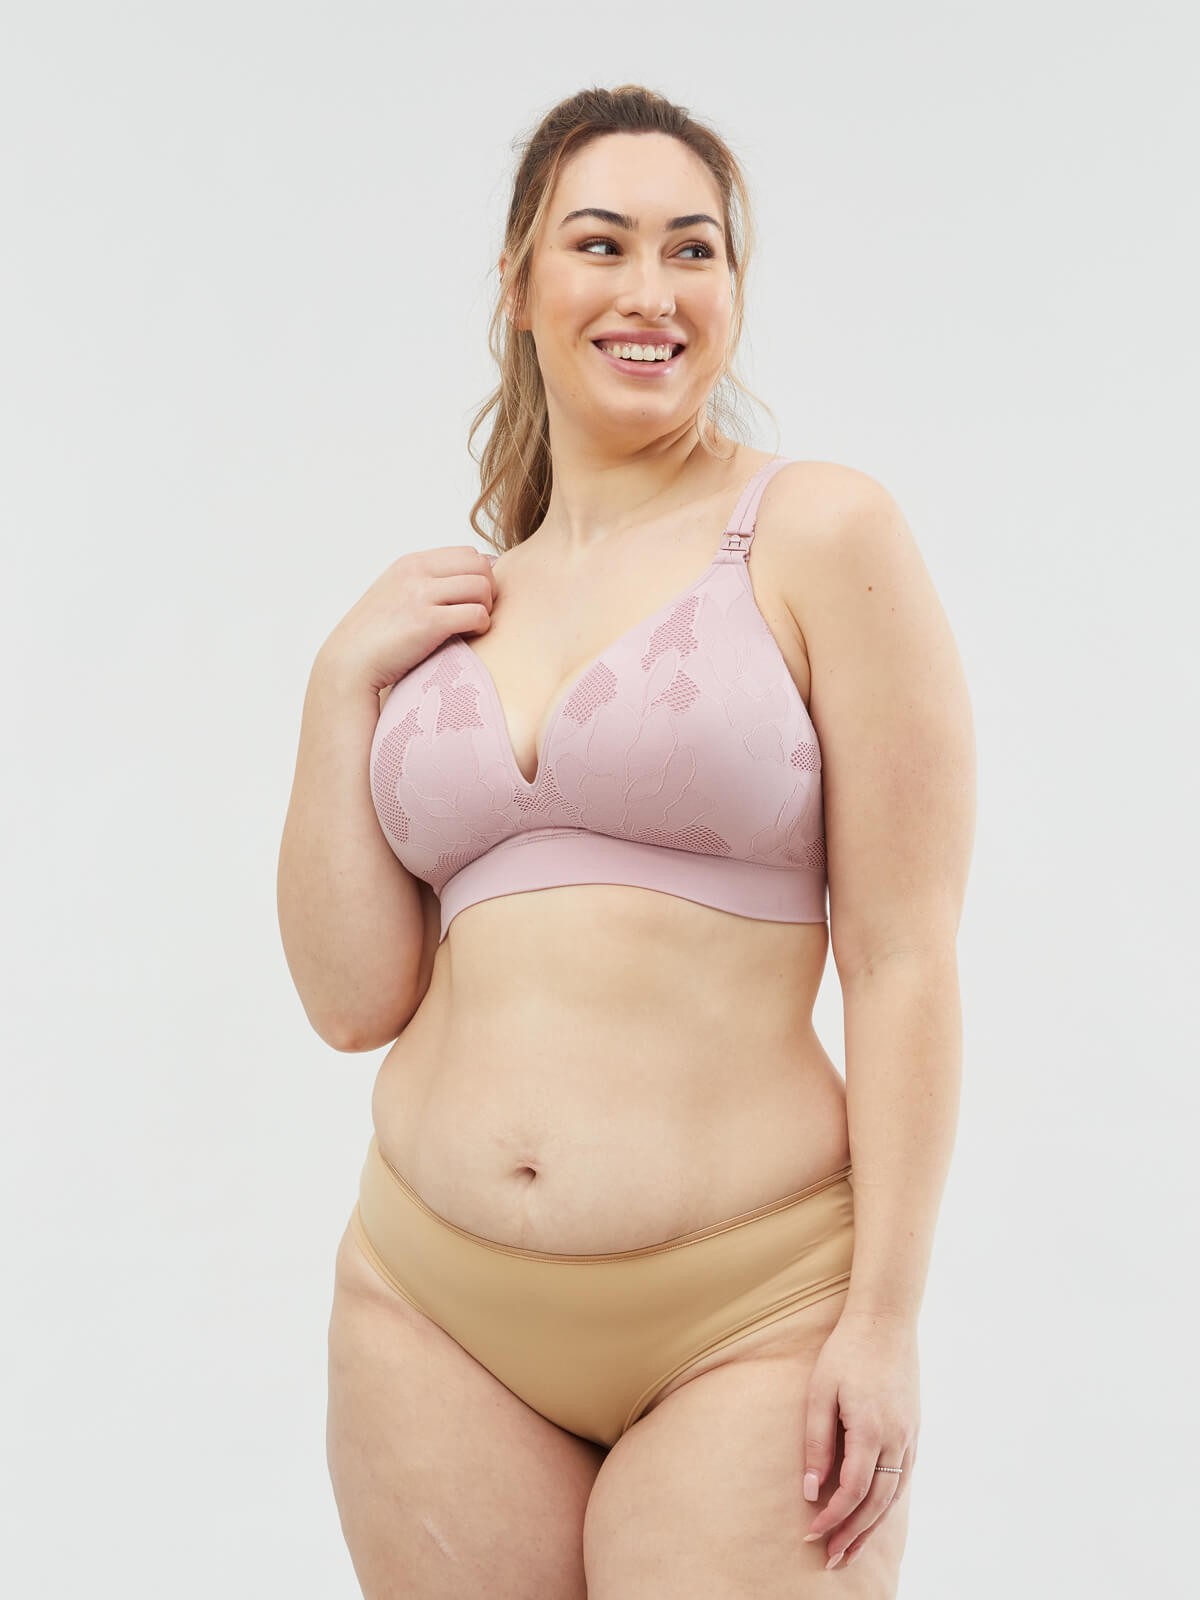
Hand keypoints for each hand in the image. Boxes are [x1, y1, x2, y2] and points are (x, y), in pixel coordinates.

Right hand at [319, 545, 497, 694]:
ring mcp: (421, 596)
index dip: (480, 576)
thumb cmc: (375, 636)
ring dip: (487, 608)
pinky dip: (482, 626)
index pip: (467, 553)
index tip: (474, 599)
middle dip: (489, 589)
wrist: (349, 662)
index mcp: (411, 563)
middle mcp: (416, 572)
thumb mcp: (396, 593)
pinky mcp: (428, 623)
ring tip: (474, 625)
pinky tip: (471, 636)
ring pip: (482, 587)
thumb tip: (467, 581)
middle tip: (481, 612)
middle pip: (480, 566)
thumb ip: (425, 582)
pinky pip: (476, 614)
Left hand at [801, 1309, 919, 1570]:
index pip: (851, 1492)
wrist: (885, 1321)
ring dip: (872, 1527)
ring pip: (893, 1497)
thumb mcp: (820, 1392)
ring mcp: (909, 1437)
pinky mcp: (913, 1431)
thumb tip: (810, 1490)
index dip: (831, 1518)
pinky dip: (889, 1504)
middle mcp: (896, 1440)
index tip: (811, 1534)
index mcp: (870, 1431)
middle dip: (853, 1536)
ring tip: (852, 1550)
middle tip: (831, 1559)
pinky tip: (876, 1515)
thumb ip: (816, 1442)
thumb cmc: (847, 1351)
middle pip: (875, 1504)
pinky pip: (903, 1479)